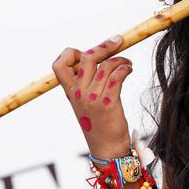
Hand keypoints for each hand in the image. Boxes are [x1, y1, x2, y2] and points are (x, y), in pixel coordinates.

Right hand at [52, 35, 132, 159]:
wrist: (106, 147)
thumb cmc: (99, 123)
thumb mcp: (86, 102)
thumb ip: (87, 83)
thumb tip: (100, 59)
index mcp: (70, 92)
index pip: (59, 65)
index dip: (71, 53)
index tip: (86, 52)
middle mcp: (78, 93)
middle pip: (87, 57)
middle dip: (105, 46)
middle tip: (118, 40)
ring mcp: (92, 97)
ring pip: (107, 65)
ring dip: (121, 59)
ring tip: (128, 63)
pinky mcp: (108, 102)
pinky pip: (117, 75)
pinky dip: (126, 67)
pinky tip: (130, 70)